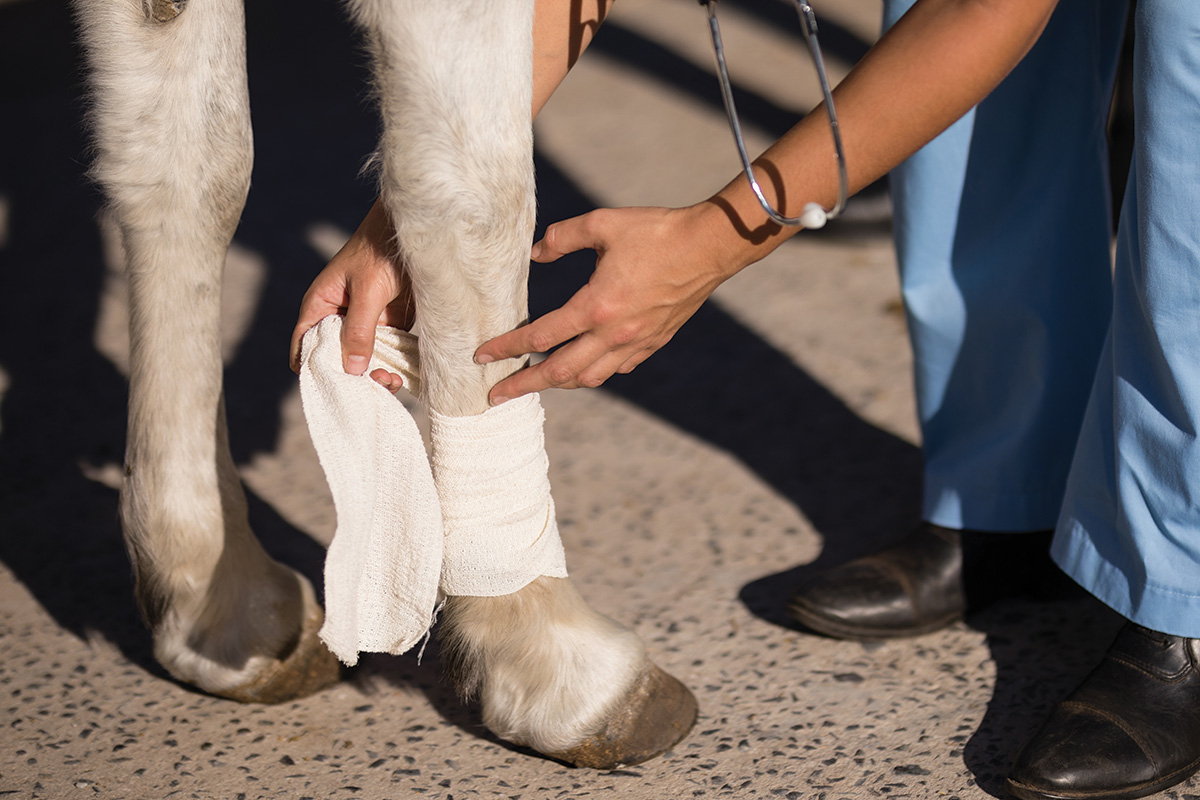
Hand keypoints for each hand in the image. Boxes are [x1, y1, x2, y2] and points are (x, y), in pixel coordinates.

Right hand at [290, 200, 414, 391]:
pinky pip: (386, 353)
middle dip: (352, 377)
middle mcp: (339, 318)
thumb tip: (352, 369)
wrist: (416, 232)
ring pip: (363, 360)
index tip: (335, 388)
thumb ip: (360, 329)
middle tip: (376, 384)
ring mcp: (365, 323)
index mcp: (321, 306)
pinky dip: (392, 366)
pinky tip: (402, 375)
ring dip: (375, 375)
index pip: (304, 345)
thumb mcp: (368, 290)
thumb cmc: (382, 251)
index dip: (314, 370)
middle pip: (336, 359)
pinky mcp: (390, 324)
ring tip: (392, 381)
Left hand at [474, 203, 740, 403]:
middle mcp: (615, 333)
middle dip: (524, 385)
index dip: (507, 347)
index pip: (541, 336)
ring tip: (539, 381)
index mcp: (597, 305)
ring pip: (590, 377)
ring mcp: (636, 342)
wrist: (709, 247)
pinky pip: (618, 368)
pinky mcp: (654, 342)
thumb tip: (536, 252)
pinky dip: (596, 372)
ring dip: (560, 382)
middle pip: (560, 372)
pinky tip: (586, 365)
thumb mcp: (603, 224)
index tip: (482, 356)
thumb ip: (563, 237)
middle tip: (496, 395)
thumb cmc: (657, 231)